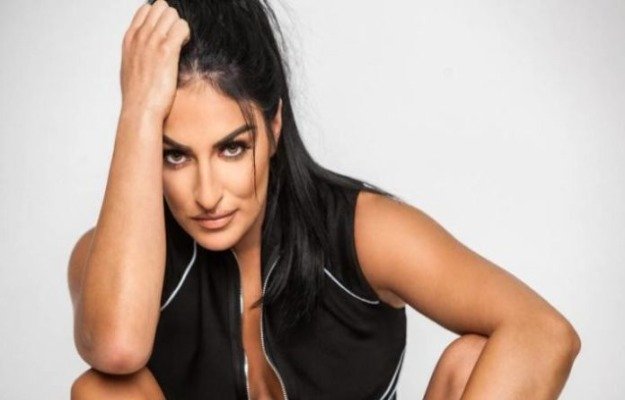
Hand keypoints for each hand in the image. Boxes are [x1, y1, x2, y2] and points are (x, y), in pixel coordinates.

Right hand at [119, 0, 190, 120]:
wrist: (140, 109)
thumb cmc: (138, 95)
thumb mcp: (130, 68)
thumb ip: (137, 53)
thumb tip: (146, 52)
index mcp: (130, 39)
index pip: (146, 10)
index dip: (160, 18)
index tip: (166, 33)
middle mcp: (140, 37)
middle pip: (161, 7)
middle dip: (172, 19)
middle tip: (175, 37)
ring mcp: (152, 42)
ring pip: (172, 14)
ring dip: (180, 26)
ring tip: (180, 43)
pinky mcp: (166, 51)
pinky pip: (181, 27)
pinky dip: (186, 34)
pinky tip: (184, 46)